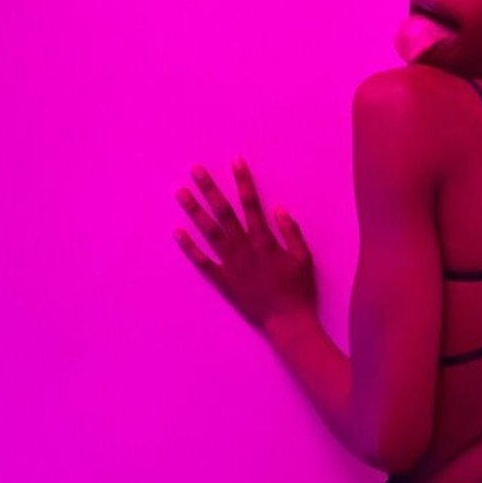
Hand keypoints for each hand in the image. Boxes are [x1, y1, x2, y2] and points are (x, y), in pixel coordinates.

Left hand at [173, 158, 316, 330]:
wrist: (288, 321)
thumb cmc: (299, 290)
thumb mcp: (304, 258)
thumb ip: (291, 232)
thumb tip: (278, 208)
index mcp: (265, 241)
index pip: (252, 204)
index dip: (244, 182)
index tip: (236, 161)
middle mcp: (245, 248)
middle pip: (224, 213)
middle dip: (210, 189)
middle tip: (196, 170)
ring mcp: (231, 264)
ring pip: (210, 233)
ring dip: (194, 211)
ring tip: (180, 192)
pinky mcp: (223, 281)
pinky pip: (203, 263)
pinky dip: (190, 248)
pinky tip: (177, 232)